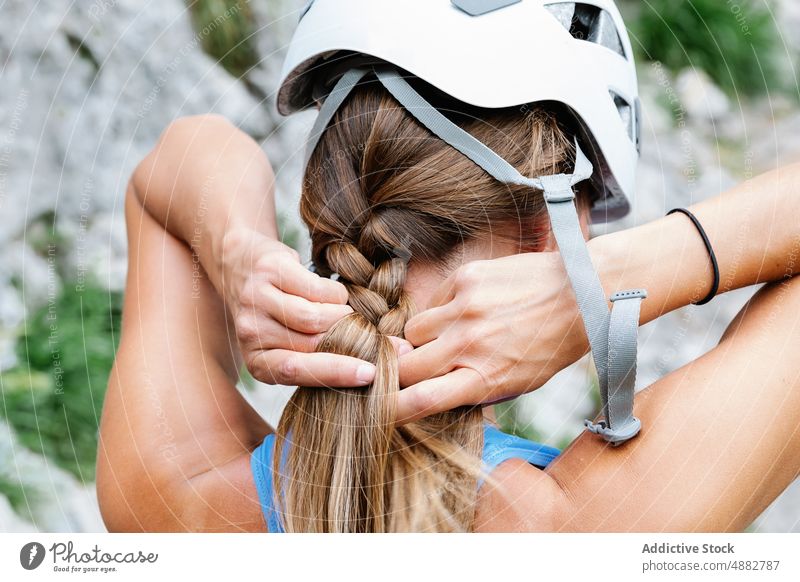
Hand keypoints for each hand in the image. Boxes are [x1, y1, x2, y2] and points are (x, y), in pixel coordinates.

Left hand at [220, 228, 376, 386]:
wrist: (242, 266)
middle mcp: (250, 333)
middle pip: (312, 343)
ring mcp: (256, 300)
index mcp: (257, 362)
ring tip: (345, 314)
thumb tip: (374, 370)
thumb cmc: (278, 315)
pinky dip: (335, 294)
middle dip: (350, 341)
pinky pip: (317, 289)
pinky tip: (333, 295)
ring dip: (341, 315)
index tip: (370, 373)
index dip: (335, 373)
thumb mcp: (291, 346)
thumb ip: (320, 359)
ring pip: (315, 317)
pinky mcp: (270, 271)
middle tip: (372, 337)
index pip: (295, 371)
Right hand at [396, 251, 589, 422]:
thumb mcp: (518, 382)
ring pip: (412, 332)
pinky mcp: (465, 278)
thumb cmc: (550, 345)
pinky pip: (432, 302)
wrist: (581, 292)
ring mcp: (465, 308)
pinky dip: (441, 311)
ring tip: (450, 335)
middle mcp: (470, 344)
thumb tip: (431, 394)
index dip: (393, 409)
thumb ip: (473, 389)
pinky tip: (467, 310)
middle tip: (413, 369)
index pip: (422, 400)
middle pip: (406, 366)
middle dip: (402, 372)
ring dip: (422, 340)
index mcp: (485, 378)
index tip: (383, 409)